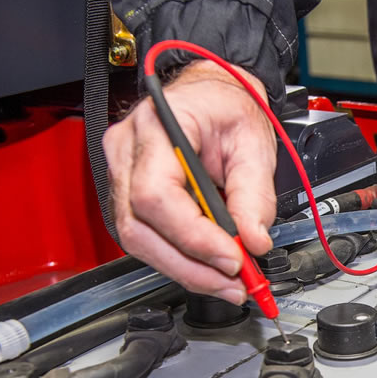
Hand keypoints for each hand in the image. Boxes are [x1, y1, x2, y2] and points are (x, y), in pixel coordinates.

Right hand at [103, 60, 276, 303]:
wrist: (213, 92)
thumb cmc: (228, 107)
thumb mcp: (255, 144)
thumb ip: (255, 195)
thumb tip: (254, 241)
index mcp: (158, 126)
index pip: (157, 196)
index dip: (194, 237)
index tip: (233, 259)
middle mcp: (127, 150)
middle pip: (140, 228)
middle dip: (190, 266)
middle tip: (235, 284)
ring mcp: (121, 172)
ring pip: (138, 240)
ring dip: (186, 270)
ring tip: (228, 283)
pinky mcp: (128, 193)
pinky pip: (146, 236)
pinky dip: (180, 259)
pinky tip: (209, 267)